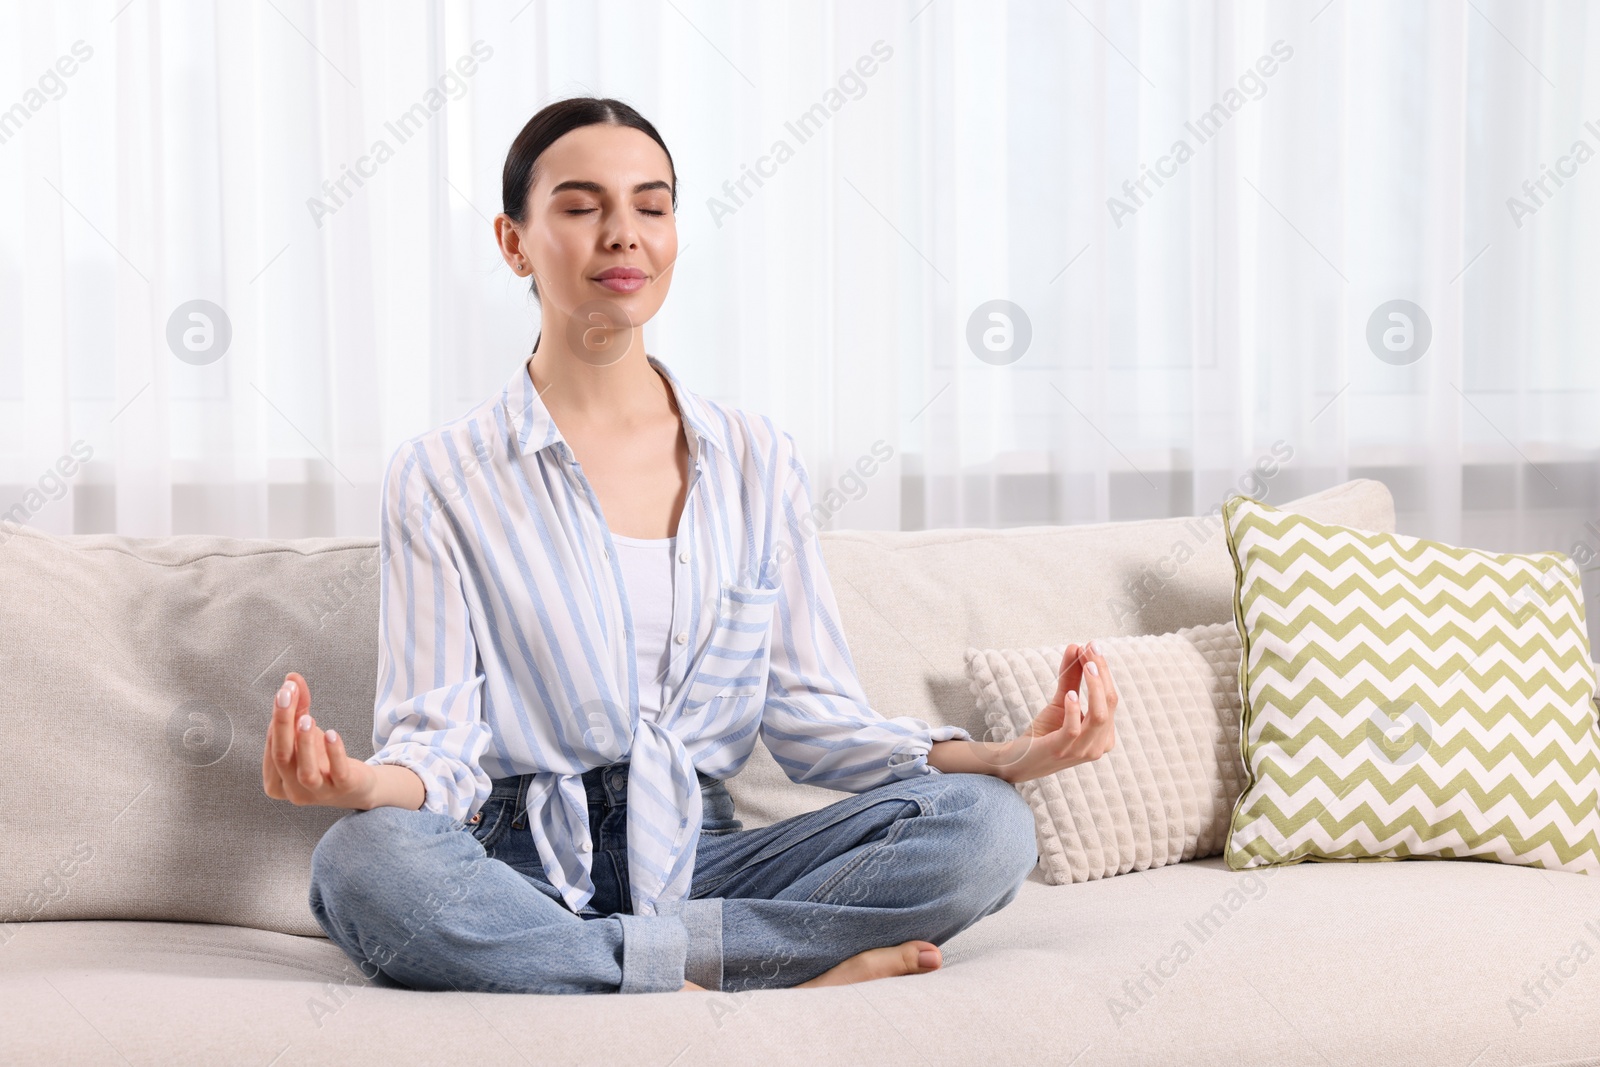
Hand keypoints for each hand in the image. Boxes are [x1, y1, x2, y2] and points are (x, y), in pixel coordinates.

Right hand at [262, 672, 376, 808]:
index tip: (286, 689)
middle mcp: (293, 791)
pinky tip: (332, 734)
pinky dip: (335, 752)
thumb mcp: (307, 734)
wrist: (356, 786)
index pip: (272, 746)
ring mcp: (318, 793)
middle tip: (286, 694)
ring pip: (305, 771)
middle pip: (282, 756)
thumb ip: (298, 707)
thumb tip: (291, 678)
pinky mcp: (343, 789)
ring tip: (307, 718)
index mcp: (276, 780)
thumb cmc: (322, 760)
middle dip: (283, 723)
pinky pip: (337, 773)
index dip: (278, 717)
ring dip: (304, 743)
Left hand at [996, 641, 1118, 783]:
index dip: (1103, 671)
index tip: (1092, 646)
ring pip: (1099, 716)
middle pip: (1109, 704)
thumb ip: (1071, 677)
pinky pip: (1075, 730)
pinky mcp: (1062, 751)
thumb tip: (1076, 647)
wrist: (1020, 758)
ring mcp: (1081, 751)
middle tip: (1091, 648)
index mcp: (1104, 735)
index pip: (1111, 698)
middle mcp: (1099, 745)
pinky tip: (1070, 694)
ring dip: (1094, 687)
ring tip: (1086, 664)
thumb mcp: (1062, 701)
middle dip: (1102, 673)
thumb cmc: (1046, 732)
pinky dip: (1074, 709)